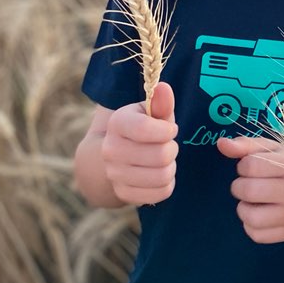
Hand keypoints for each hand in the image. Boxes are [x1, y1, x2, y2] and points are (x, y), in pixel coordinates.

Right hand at [101, 82, 177, 204]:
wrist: (115, 156)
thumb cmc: (143, 128)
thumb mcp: (151, 112)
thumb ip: (161, 102)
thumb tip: (164, 88)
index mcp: (118, 123)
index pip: (145, 129)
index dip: (167, 131)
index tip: (170, 129)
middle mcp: (111, 149)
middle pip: (161, 155)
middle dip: (172, 149)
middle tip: (167, 145)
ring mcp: (115, 174)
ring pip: (163, 176)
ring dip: (171, 167)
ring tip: (163, 160)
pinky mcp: (123, 193)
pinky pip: (161, 193)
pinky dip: (167, 184)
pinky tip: (159, 175)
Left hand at [217, 136, 283, 242]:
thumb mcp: (270, 149)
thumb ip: (244, 145)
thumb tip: (221, 144)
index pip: (250, 165)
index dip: (243, 165)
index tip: (251, 167)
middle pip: (248, 191)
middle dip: (240, 186)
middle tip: (248, 184)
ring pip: (250, 218)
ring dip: (243, 208)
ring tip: (253, 201)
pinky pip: (256, 235)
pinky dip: (251, 225)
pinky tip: (260, 213)